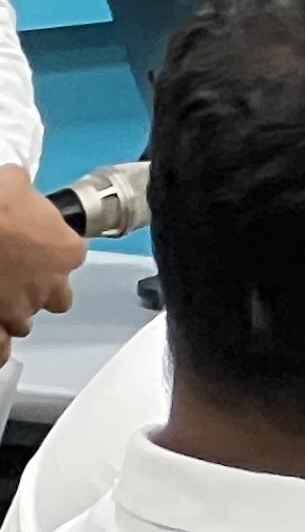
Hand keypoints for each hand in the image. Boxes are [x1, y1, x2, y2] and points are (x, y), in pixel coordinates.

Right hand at [0, 169, 84, 358]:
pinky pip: (1, 350)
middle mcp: (52, 286)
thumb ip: (25, 189)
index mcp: (68, 251)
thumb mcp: (16, 181)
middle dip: (40, 289)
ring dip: (14, 311)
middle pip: (57, 297)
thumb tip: (16, 182)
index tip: (32, 242)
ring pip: (25, 322)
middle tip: (17, 274)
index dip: (50, 250)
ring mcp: (21, 310)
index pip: (70, 256)